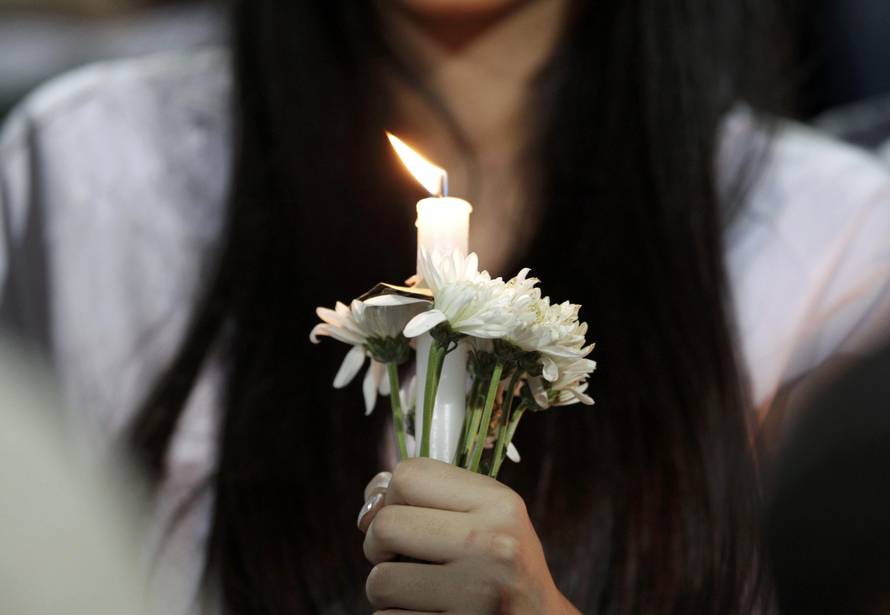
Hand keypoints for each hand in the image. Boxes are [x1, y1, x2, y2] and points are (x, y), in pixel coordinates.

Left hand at [357, 458, 579, 613]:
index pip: (408, 475)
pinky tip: (430, 612)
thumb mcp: (486, 515)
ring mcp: (477, 594)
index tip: (406, 514)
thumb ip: (431, 497)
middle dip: (378, 545)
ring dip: (387, 588)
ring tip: (419, 589)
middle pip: (385, 526)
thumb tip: (370, 503)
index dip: (393, 496)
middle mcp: (491, 545)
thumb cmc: (502, 564)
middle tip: (399, 556)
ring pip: (379, 582)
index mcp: (498, 503)